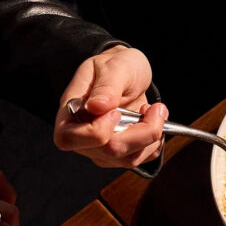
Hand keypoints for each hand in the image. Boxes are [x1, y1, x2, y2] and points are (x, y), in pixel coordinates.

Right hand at [54, 45, 166, 167]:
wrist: (129, 74)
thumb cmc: (116, 66)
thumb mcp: (114, 66)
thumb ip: (106, 86)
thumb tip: (96, 107)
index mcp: (70, 113)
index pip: (69, 138)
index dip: (98, 131)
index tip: (117, 111)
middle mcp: (83, 137)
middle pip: (110, 150)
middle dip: (141, 131)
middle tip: (155, 108)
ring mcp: (102, 149)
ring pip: (129, 159)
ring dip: (152, 134)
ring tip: (156, 110)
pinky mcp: (122, 154)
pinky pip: (143, 158)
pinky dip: (156, 141)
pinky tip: (154, 121)